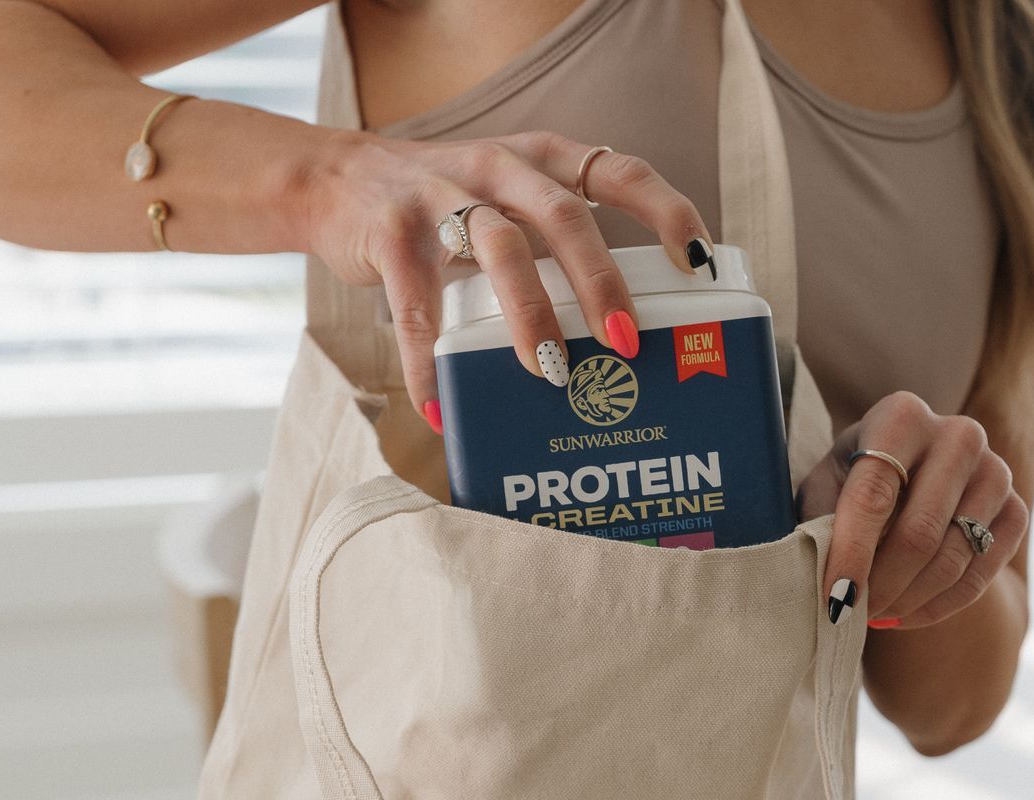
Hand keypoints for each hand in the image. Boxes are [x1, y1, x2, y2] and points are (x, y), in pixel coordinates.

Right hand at [303, 129, 712, 429]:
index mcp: (540, 159)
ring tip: (550, 373)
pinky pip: (415, 303)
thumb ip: (556, 241)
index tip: (697, 259)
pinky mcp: (389, 231)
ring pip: (499, 248)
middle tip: (626, 342)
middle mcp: (497, 166)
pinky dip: (428, 360)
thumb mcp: (507, 199)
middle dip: (600, 281)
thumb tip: (626, 332)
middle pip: (564, 215)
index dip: (665, 210)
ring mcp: (441, 195)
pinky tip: (440, 405)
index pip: (618, 170)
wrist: (336, 180)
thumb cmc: (445, 205)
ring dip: (530, 314)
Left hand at [796, 392, 1028, 629]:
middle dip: (882, 586)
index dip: (851, 555)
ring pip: (952, 559)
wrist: (911, 469)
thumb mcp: (825, 487)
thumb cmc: (854, 479)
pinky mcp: (1016, 508)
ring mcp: (996, 471)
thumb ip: (821, 524)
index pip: (874, 496)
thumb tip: (827, 586)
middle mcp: (958, 435)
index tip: (835, 600)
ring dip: (908, 600)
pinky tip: (907, 613)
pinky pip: (981, 575)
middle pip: (919, 533)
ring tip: (876, 613)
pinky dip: (939, 606)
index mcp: (901, 416)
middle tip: (853, 614)